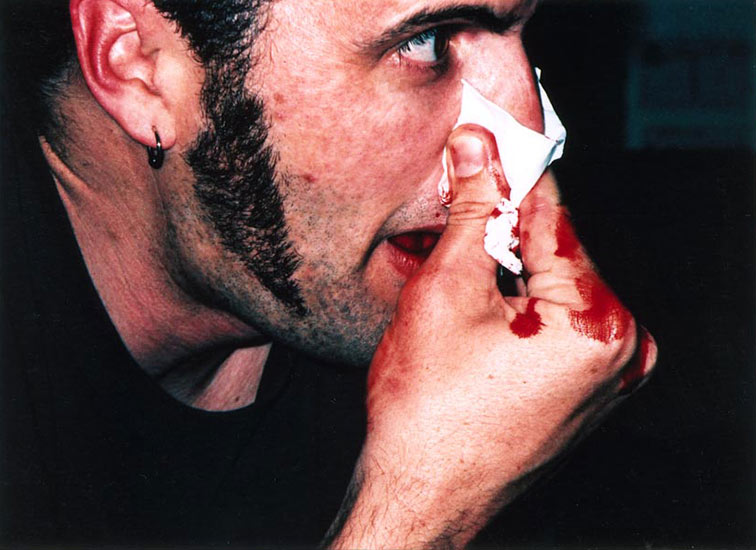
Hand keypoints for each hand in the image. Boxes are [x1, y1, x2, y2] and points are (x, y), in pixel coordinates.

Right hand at [326, 125, 656, 548]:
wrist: (422, 494)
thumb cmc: (428, 412)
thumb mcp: (446, 291)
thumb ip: (471, 211)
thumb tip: (478, 148)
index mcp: (597, 321)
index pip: (552, 214)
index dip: (508, 173)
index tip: (484, 140)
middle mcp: (622, 348)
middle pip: (555, 251)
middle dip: (500, 228)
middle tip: (454, 209)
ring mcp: (611, 375)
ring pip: (553, 285)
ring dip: (506, 266)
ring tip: (456, 269)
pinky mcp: (589, 390)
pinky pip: (555, 322)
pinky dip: (518, 302)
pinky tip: (478, 306)